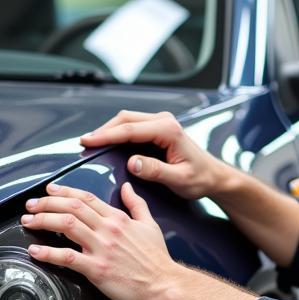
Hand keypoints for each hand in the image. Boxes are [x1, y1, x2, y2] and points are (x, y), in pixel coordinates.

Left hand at [21, 181, 180, 299]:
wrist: (165, 284)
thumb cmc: (157, 260)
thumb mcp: (150, 225)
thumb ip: (136, 204)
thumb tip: (127, 187)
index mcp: (118, 218)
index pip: (86, 198)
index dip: (64, 191)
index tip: (49, 190)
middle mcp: (108, 229)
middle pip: (72, 206)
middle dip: (46, 203)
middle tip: (31, 206)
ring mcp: (102, 248)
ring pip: (67, 224)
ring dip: (43, 220)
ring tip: (28, 222)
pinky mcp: (97, 269)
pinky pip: (67, 257)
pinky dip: (48, 253)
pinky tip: (35, 251)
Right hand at [79, 110, 223, 200]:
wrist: (213, 176)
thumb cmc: (200, 178)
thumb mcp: (179, 179)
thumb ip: (156, 171)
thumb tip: (133, 162)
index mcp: (169, 130)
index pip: (130, 130)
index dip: (106, 136)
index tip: (88, 142)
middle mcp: (164, 121)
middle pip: (125, 119)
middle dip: (104, 130)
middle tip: (84, 142)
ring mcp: (161, 122)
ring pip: (127, 120)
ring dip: (109, 129)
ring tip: (92, 142)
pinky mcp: (158, 128)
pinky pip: (133, 126)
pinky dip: (117, 132)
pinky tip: (107, 141)